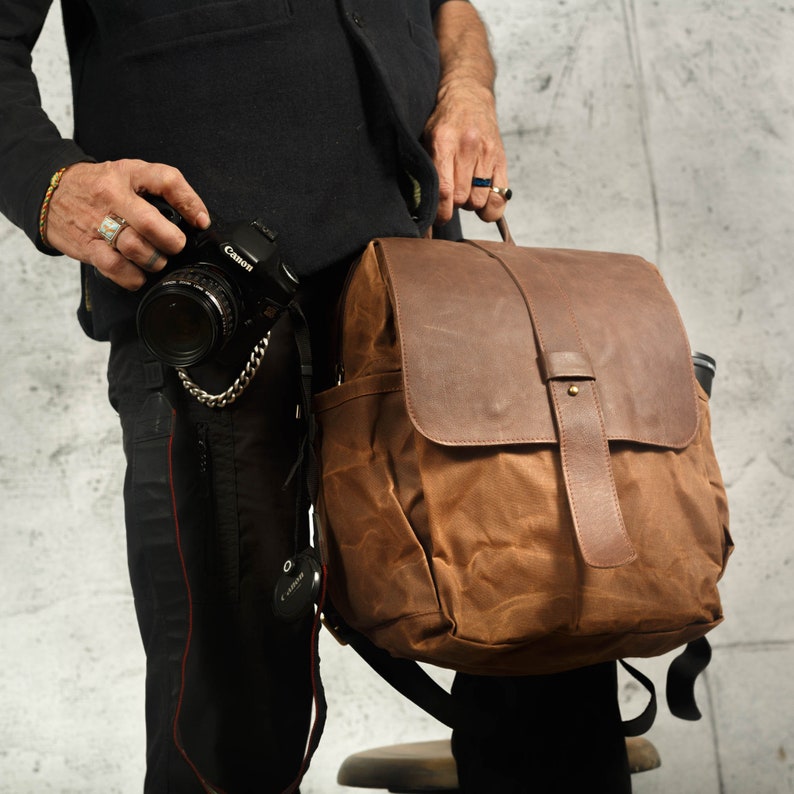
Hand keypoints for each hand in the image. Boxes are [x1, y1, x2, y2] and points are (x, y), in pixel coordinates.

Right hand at [46, 159, 209, 289]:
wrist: (50, 191)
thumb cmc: (98, 187)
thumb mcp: (130, 174)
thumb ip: (160, 190)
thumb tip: (197, 219)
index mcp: (128, 173)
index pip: (166, 180)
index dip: (190, 203)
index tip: (200, 221)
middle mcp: (113, 196)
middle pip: (151, 223)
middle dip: (172, 242)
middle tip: (174, 245)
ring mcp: (98, 222)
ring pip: (135, 248)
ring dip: (154, 261)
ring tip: (156, 259)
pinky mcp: (88, 246)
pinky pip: (116, 268)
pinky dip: (133, 276)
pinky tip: (138, 273)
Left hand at [424, 79, 509, 225]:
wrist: (469, 95)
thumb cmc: (443, 122)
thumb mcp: (426, 139)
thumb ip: (425, 169)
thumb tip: (421, 208)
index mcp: (443, 142)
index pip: (444, 191)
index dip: (440, 212)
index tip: (437, 217)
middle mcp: (467, 147)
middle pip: (461, 198)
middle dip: (453, 206)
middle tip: (449, 198)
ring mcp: (486, 153)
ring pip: (478, 201)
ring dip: (469, 204)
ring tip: (465, 191)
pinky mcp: (501, 159)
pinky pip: (500, 197)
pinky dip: (490, 207)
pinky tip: (482, 199)